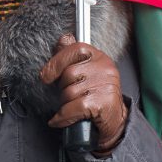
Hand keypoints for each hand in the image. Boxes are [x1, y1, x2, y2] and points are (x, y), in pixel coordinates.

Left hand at [40, 34, 127, 154]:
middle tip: (69, 95)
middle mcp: (105, 68)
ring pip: (69, 92)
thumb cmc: (96, 95)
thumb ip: (72, 57)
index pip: (75, 49)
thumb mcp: (87, 72)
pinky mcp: (102, 103)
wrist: (115, 120)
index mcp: (99, 57)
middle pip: (69, 73)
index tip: (46, 75)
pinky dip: (63, 117)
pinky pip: (71, 108)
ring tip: (73, 106)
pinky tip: (60, 119)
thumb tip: (61, 41)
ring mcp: (105, 85)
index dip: (57, 61)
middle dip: (63, 88)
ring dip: (65, 104)